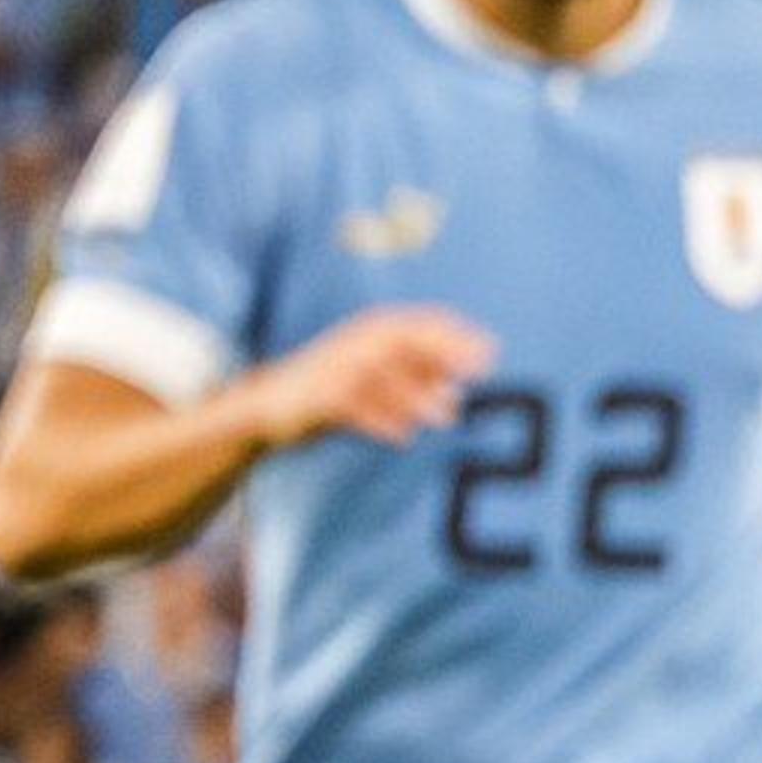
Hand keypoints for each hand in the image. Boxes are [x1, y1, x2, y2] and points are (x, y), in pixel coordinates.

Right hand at [258, 306, 496, 447]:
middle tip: (480, 372)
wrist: (269, 407)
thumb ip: (413, 380)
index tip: (493, 350)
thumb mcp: (377, 383)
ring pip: (379, 374)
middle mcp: (353, 343)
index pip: (418, 323)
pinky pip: (350, 407)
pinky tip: (403, 438)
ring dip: (417, 394)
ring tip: (449, 416)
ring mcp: (333, 368)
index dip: (455, 334)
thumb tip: (458, 390)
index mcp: (369, 333)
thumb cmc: (333, 393)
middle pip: (403, 340)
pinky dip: (378, 422)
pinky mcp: (316, 397)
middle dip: (443, 352)